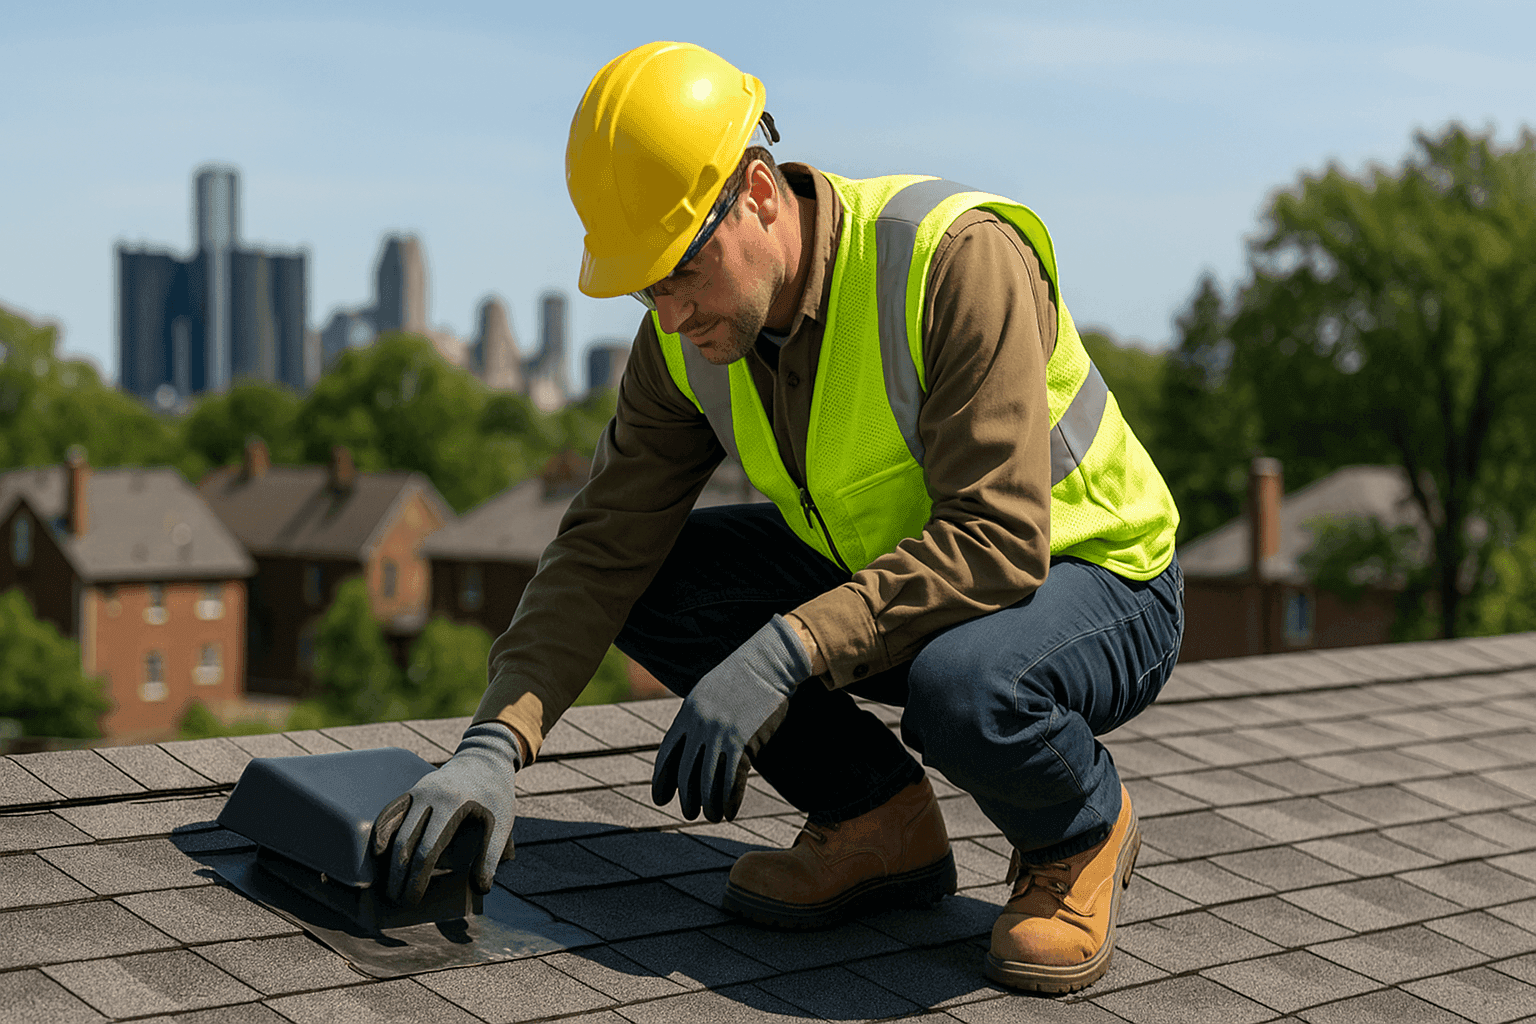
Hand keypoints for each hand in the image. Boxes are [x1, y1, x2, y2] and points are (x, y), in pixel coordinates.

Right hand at [371, 722, 521, 905]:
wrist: (485, 758)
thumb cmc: (495, 794)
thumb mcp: (502, 822)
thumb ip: (491, 855)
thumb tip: (480, 888)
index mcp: (452, 805)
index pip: (426, 849)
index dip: (417, 878)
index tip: (413, 898)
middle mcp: (429, 797)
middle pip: (404, 842)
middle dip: (398, 875)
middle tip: (397, 899)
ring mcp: (417, 792)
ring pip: (392, 827)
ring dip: (386, 858)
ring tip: (386, 884)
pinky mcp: (412, 790)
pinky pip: (390, 812)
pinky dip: (380, 832)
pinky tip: (377, 852)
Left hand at [651, 615, 812, 822]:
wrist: (767, 663)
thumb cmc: (740, 678)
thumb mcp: (708, 692)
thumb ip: (696, 716)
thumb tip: (687, 740)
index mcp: (688, 714)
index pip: (667, 754)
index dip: (661, 780)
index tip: (660, 800)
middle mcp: (700, 726)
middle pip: (685, 773)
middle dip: (686, 798)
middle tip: (689, 813)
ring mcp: (721, 735)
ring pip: (708, 781)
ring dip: (709, 805)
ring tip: (712, 816)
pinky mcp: (743, 742)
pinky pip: (732, 780)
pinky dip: (730, 800)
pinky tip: (730, 812)